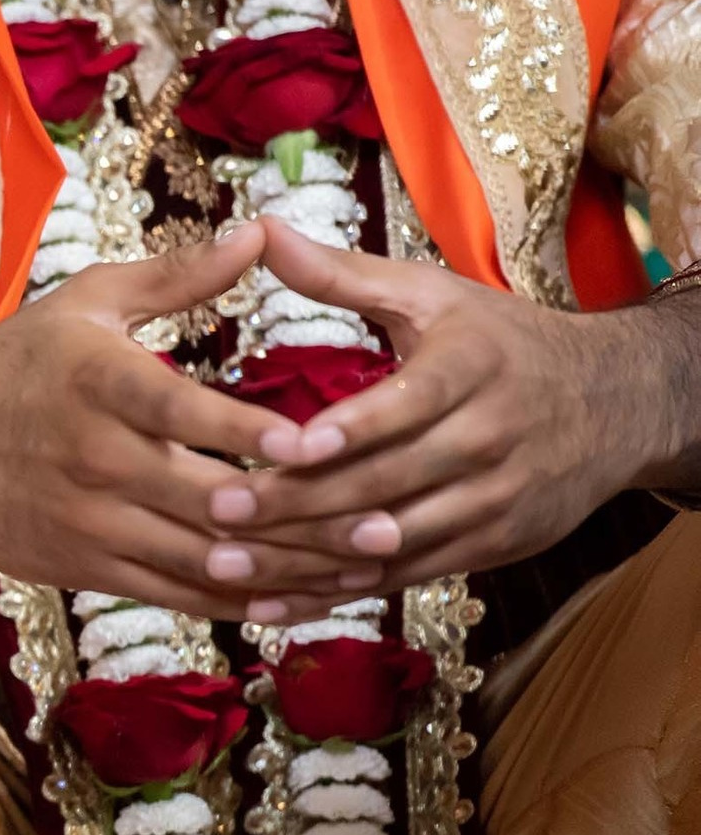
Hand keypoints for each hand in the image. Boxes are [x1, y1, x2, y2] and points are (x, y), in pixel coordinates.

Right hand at [0, 221, 357, 618]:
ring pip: (203, 559)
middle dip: (303, 517)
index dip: (250, 434)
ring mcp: (91, 521)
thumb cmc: (20, 363)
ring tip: (363, 566)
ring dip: (288, 569)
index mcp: (99, 384)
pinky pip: (176, 595)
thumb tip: (263, 234)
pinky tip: (299, 599)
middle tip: (384, 519)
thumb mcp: (89, 302)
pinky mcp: (89, 566)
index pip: (181, 413)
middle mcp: (95, 460)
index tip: (317, 442)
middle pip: (209, 501)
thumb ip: (180, 276)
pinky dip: (241, 603)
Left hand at [223, 218, 692, 600]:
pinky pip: (403, 578)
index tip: (288, 445)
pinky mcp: (490, 547)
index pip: (407, 404)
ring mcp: (493, 501)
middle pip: (385, 481)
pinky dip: (336, 592)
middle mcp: (489, 439)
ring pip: (390, 541)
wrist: (618, 402)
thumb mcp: (433, 297)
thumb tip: (262, 230)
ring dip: (305, 559)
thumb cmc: (501, 342)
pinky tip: (273, 604)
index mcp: (473, 368)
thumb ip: (343, 275)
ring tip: (225, 565)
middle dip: (298, 502)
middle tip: (217, 511)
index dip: (350, 429)